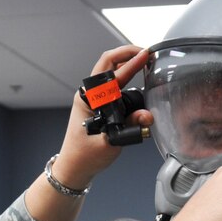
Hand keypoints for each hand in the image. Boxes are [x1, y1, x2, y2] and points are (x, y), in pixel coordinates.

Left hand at [49, 45, 152, 191]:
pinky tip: (137, 77)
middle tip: (146, 52)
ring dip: (127, 64)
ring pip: (111, 72)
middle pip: (109, 63)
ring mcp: (94, 99)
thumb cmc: (85, 157)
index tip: (145, 55)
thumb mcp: (110, 142)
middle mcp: (90, 95)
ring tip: (144, 61)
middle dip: (128, 54)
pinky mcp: (99, 106)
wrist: (74, 168)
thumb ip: (130, 127)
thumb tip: (147, 116)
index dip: (130, 62)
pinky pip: (114, 85)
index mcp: (87, 99)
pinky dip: (126, 76)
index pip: (110, 72)